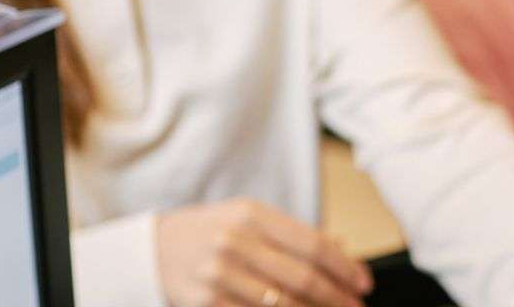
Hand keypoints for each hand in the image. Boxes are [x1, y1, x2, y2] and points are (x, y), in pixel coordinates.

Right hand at [154, 198, 372, 306]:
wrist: (150, 250)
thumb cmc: (208, 232)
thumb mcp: (247, 220)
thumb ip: (292, 234)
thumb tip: (341, 248)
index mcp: (251, 214)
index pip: (312, 244)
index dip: (344, 267)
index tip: (362, 283)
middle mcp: (235, 241)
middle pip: (302, 277)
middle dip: (337, 297)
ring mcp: (218, 274)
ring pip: (282, 303)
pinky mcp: (205, 302)